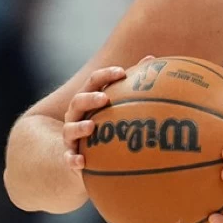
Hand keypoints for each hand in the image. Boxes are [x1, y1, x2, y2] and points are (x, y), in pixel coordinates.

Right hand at [63, 56, 152, 171]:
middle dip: (89, 98)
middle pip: (78, 101)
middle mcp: (76, 115)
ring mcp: (70, 135)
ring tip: (91, 127)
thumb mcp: (118, 104)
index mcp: (88, 100)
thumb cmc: (107, 122)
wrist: (85, 153)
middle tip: (105, 98)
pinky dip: (73, 160)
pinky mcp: (70, 155)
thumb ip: (133, 85)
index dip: (106, 75)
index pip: (94, 82)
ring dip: (79, 127)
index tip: (122, 72)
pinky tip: (81, 162)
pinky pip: (68, 158)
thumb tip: (153, 60)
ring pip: (69, 129)